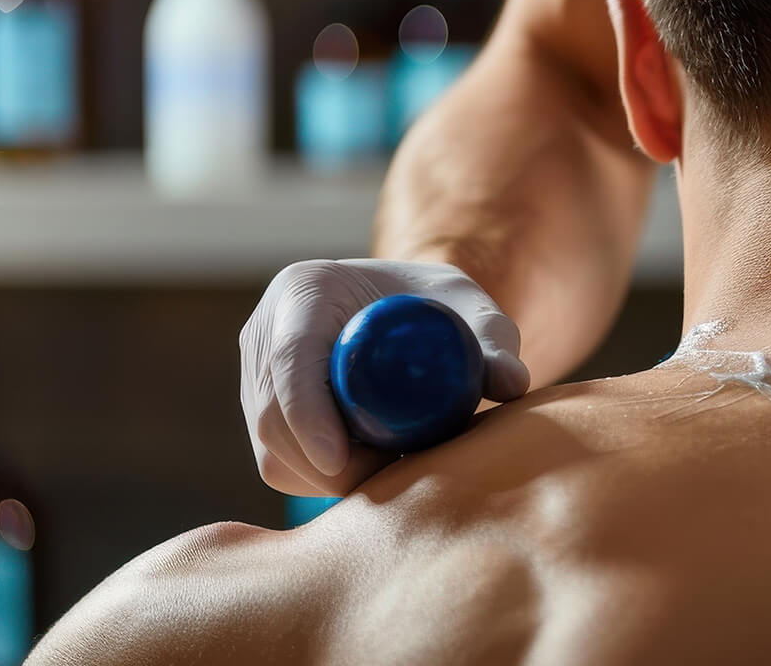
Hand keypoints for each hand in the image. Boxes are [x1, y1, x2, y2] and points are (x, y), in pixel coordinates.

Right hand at [239, 259, 529, 494]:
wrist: (410, 316)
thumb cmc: (442, 308)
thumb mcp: (473, 312)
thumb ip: (494, 342)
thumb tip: (513, 385)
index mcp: (305, 289)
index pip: (290, 358)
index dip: (306, 413)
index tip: (340, 460)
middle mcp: (267, 330)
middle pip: (271, 414)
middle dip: (321, 463)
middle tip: (391, 480)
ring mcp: (257, 374)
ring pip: (272, 448)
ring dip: (325, 478)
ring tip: (393, 472)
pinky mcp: (264, 413)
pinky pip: (281, 463)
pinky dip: (322, 481)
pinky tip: (373, 474)